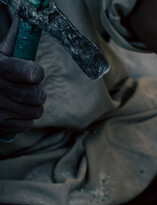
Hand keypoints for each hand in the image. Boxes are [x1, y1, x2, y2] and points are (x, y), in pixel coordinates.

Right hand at [0, 5, 45, 135]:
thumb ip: (10, 43)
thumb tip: (23, 21)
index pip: (33, 74)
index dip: (36, 74)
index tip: (33, 74)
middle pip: (40, 95)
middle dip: (37, 92)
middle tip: (27, 88)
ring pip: (37, 111)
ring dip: (32, 106)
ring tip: (19, 100)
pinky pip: (27, 124)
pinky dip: (23, 119)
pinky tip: (12, 111)